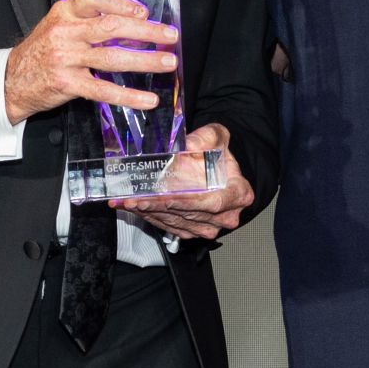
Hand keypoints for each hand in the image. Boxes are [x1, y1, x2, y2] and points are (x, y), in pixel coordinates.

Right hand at [4, 0, 180, 124]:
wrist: (11, 80)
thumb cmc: (40, 51)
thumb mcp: (58, 25)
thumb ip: (87, 20)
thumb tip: (131, 22)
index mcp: (63, 13)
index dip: (121, 3)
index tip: (143, 12)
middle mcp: (65, 32)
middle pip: (111, 27)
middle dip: (146, 31)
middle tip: (170, 36)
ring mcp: (66, 59)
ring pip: (112, 57)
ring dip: (145, 60)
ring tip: (168, 62)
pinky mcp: (68, 84)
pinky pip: (103, 90)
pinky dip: (129, 96)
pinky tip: (147, 99)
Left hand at [112, 124, 252, 240]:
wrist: (216, 169)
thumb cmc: (218, 155)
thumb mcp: (217, 136)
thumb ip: (206, 137)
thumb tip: (187, 145)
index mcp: (238, 194)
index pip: (212, 202)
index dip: (188, 202)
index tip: (167, 198)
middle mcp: (226, 215)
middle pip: (190, 214)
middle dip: (160, 207)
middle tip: (137, 200)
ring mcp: (209, 226)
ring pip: (177, 222)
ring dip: (151, 213)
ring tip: (129, 203)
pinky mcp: (193, 231)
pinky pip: (171, 228)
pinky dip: (151, 218)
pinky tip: (136, 208)